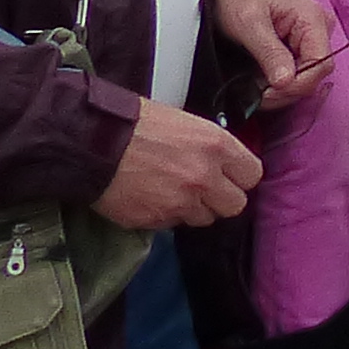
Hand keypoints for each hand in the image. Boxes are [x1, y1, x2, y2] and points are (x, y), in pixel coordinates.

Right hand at [93, 99, 263, 228]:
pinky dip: (166, 215)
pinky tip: (151, 197)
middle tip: (203, 189)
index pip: (252, 175)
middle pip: (235, 205)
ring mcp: (182, 203)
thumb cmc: (138, 123)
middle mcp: (205, 177)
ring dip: (193, 209)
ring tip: (172, 191)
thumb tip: (222, 162)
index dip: (240, 177)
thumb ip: (211, 147)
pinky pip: (173, 225)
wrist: (96, 142)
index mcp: (217, 146)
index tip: (230, 176)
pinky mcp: (157, 221)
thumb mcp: (186, 123)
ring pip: (204, 218)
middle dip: (220, 198)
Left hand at [211, 0, 334, 113]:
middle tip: (257, 96)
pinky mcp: (300, 49)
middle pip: (316, 74)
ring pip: (307, 79)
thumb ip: (270, 53)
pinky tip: (261, 84)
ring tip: (256, 89)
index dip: (298, 84)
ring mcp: (311, 40)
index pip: (321, 63)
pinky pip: (298, 75)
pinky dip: (280, 85)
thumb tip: (286, 83)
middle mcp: (319, 29)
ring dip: (282, 91)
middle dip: (288, 90)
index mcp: (313, 19)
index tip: (269, 93)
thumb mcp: (249, 24)